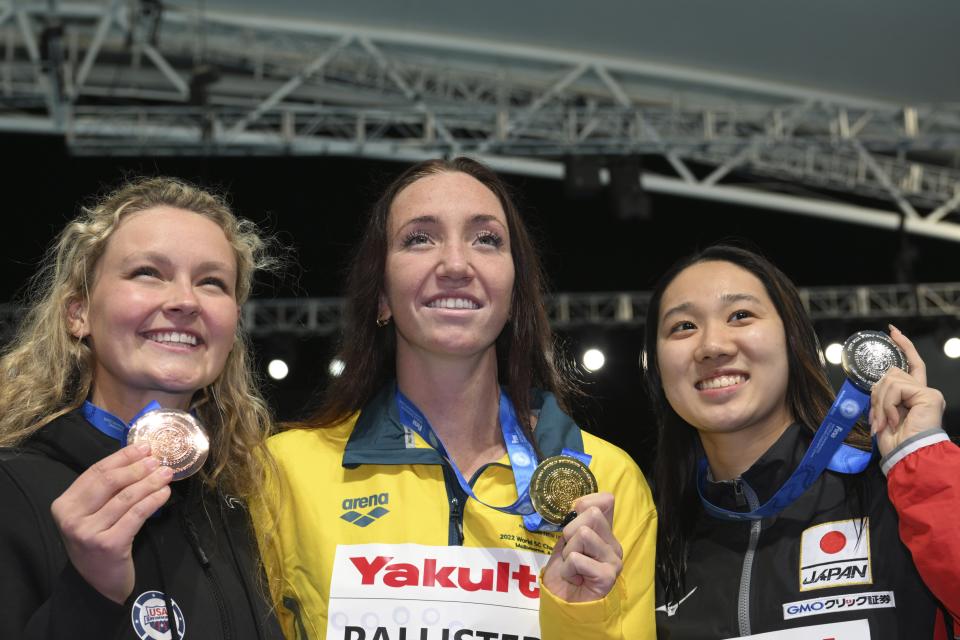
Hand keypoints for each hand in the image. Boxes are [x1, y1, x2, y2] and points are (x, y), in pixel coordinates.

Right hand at [50, 443, 172, 603]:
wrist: (99, 584)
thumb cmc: (99, 542)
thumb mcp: (94, 515)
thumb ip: (107, 490)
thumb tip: (139, 457)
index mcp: (64, 505)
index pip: (96, 472)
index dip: (122, 457)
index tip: (144, 447)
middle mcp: (71, 518)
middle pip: (110, 482)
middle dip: (137, 468)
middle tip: (157, 460)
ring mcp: (87, 532)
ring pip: (126, 497)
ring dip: (150, 482)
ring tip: (166, 474)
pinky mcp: (108, 544)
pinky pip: (136, 514)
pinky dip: (153, 500)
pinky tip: (164, 493)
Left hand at [541, 492, 622, 602]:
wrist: (563, 603)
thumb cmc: (565, 572)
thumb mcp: (566, 541)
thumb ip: (575, 522)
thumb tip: (578, 503)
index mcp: (604, 533)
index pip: (605, 500)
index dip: (584, 503)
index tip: (572, 521)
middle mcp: (613, 543)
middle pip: (592, 513)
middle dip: (570, 531)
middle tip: (570, 552)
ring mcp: (613, 559)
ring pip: (583, 534)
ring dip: (568, 552)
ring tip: (572, 567)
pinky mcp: (608, 575)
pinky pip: (577, 558)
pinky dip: (567, 569)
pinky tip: (574, 578)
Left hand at [870, 326, 946, 457]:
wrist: (908, 457)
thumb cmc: (895, 443)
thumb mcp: (883, 414)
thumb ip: (883, 395)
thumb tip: (874, 385)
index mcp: (913, 396)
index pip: (909, 364)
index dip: (903, 346)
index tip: (892, 331)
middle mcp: (923, 392)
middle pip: (891, 374)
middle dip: (876, 395)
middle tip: (877, 419)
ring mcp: (928, 393)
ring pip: (890, 380)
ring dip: (880, 403)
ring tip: (885, 422)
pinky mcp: (929, 395)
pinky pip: (896, 388)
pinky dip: (888, 404)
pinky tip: (894, 420)